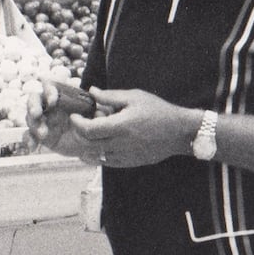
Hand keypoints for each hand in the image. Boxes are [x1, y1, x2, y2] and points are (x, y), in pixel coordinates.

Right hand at [27, 81, 101, 164]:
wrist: (89, 142)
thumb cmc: (93, 125)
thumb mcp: (98, 117)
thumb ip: (98, 113)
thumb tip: (98, 108)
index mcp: (62, 96)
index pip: (50, 87)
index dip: (49, 91)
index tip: (53, 101)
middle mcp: (49, 106)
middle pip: (34, 100)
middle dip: (33, 105)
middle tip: (37, 114)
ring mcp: (44, 120)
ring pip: (30, 118)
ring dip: (34, 125)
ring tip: (43, 134)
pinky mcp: (40, 135)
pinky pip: (29, 135)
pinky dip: (28, 140)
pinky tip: (31, 147)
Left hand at [68, 87, 194, 166]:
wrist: (179, 132)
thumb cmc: (158, 111)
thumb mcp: (134, 97)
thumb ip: (110, 96)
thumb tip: (92, 91)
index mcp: (121, 126)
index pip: (89, 130)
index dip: (77, 123)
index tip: (75, 116)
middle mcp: (121, 144)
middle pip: (88, 144)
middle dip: (79, 133)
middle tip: (81, 123)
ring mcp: (125, 156)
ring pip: (95, 155)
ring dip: (86, 145)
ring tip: (89, 134)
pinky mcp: (129, 163)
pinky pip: (106, 162)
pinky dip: (97, 155)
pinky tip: (96, 146)